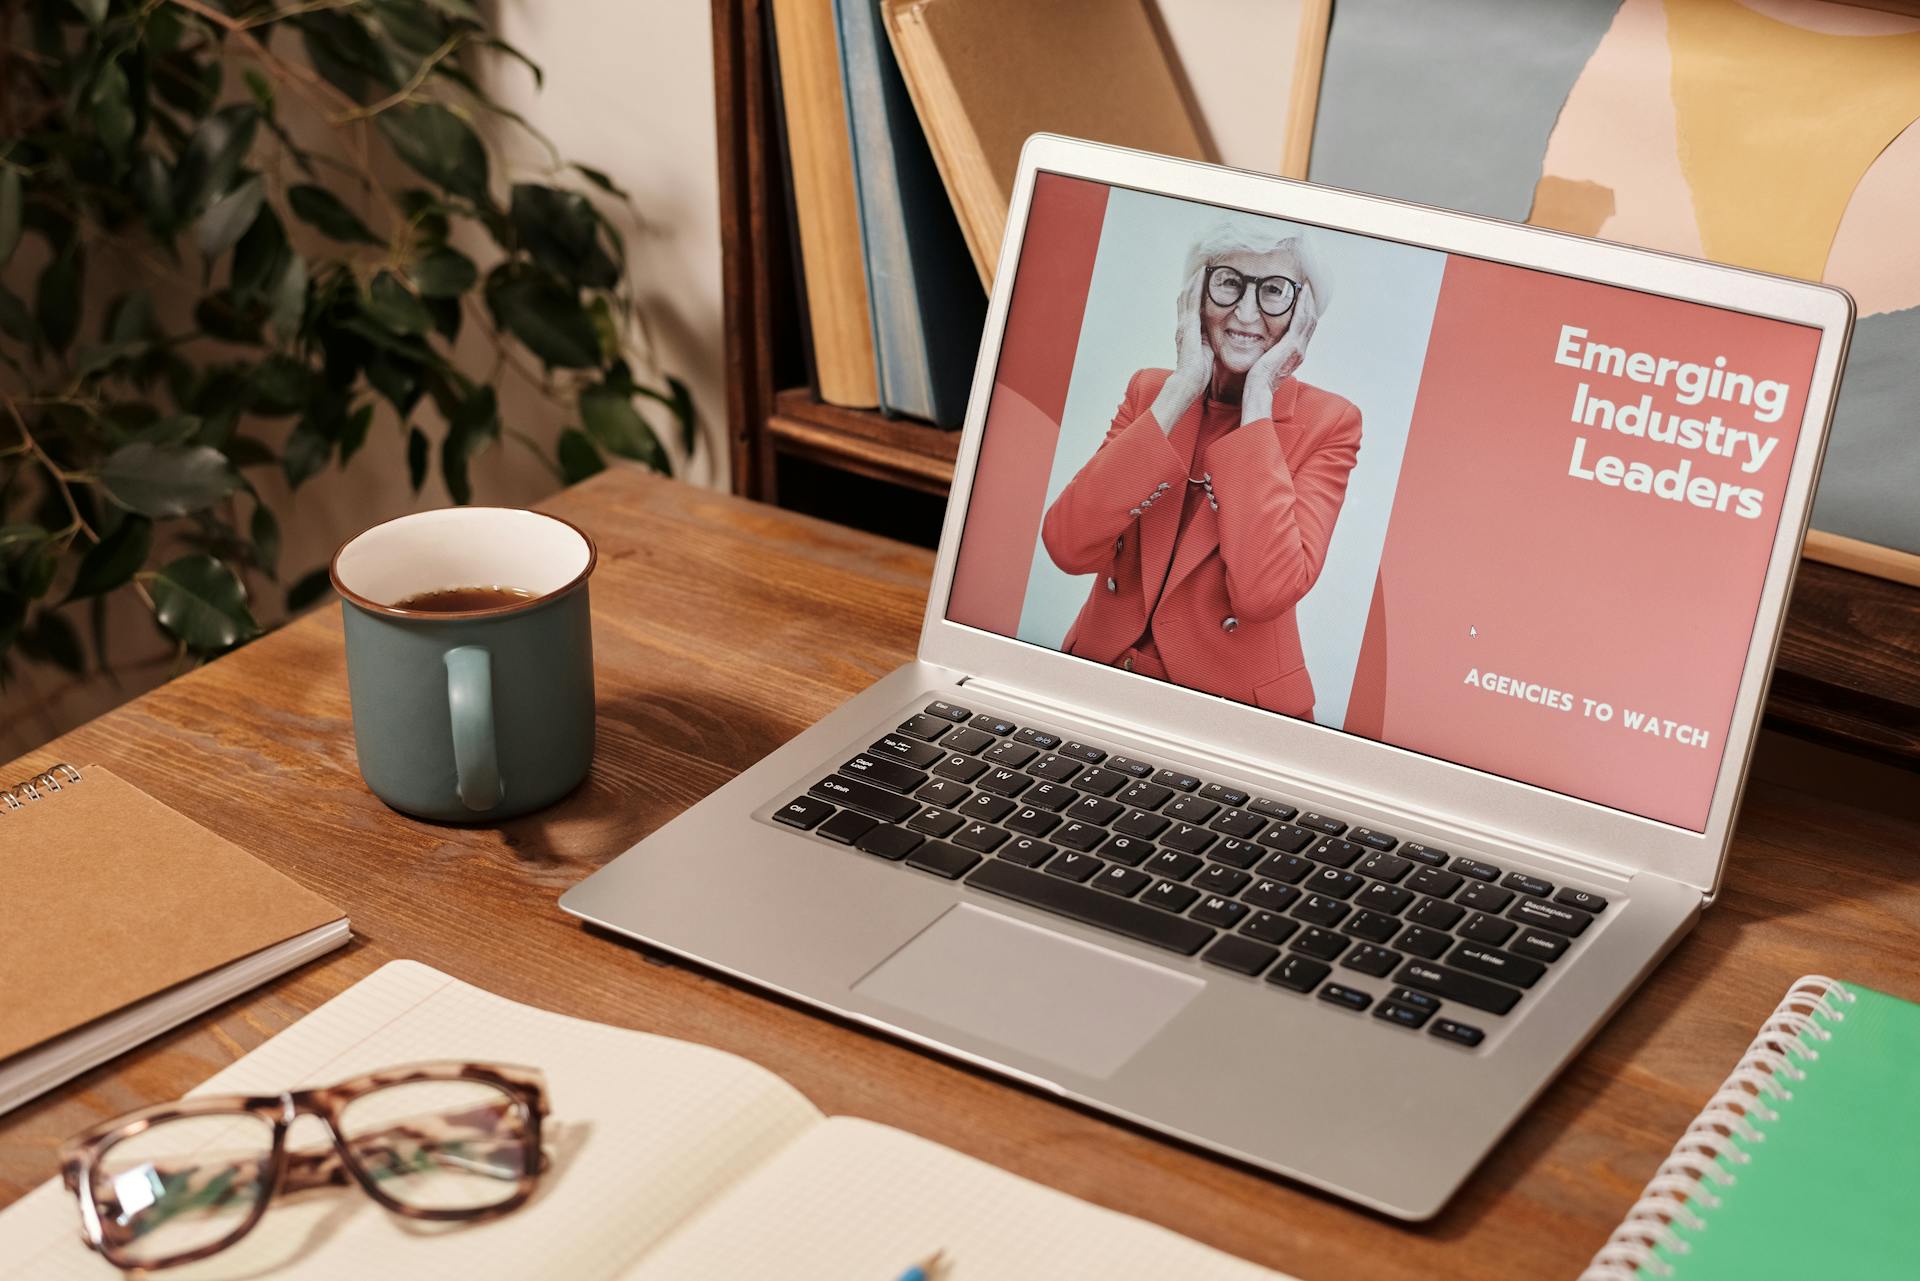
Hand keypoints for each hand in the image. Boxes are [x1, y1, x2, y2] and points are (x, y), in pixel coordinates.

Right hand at [1153, 268, 1210, 431]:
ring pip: (1187, 295)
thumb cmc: (1198, 376)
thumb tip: (1218, 343)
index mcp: (1188, 333)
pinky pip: (1192, 300)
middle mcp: (1183, 326)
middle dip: (1193, 283)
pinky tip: (1204, 274)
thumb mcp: (1207, 356)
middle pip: (1186, 298)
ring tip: (1204, 266)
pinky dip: (1197, 285)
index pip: (1191, 308)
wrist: (1188, 384)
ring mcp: (1184, 324)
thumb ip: (1210, 346)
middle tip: (1204, 267)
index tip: (1205, 282)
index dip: (1196, 294)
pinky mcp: (1188, 325)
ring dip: (1195, 280)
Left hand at [1242, 279, 1321, 419]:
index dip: (1305, 312)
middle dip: (1309, 303)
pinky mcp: (1292, 346)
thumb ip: (1268, 354)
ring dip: (1308, 301)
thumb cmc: (1256, 381)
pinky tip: (1301, 293)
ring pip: (1309, 318)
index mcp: (1294, 355)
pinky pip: (1301, 320)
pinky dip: (1303, 305)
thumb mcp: (1264, 364)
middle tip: (1306, 286)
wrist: (1257, 392)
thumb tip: (1262, 346)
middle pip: (1310, 321)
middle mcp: (1300, 351)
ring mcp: (1298, 348)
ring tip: (1305, 285)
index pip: (1304, 329)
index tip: (1301, 298)